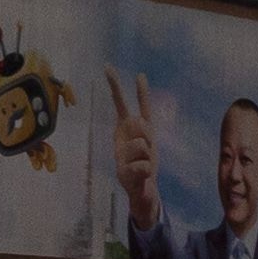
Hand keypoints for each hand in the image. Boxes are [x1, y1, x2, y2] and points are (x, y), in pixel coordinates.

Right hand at [110, 70, 161, 234]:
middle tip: (147, 149)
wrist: (142, 191)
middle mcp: (120, 138)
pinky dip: (147, 170)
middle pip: (138, 123)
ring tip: (144, 165)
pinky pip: (143, 165)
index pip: (122, 104)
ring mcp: (119, 155)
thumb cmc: (145, 162)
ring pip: (142, 145)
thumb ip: (144, 126)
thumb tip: (136, 118)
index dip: (116, 86)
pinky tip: (142, 175)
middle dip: (147, 134)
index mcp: (126, 129)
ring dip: (149, 155)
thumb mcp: (150, 141)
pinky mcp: (122, 172)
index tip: (107, 67)